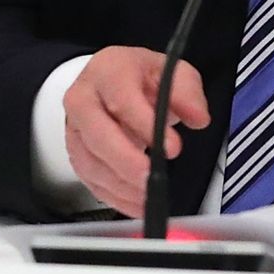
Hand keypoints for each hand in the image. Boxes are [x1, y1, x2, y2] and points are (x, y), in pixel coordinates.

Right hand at [63, 46, 210, 217]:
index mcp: (108, 71)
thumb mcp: (171, 72)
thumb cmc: (140, 78)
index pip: (122, 99)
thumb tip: (197, 117)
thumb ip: (187, 93)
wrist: (112, 81)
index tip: (172, 147)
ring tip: (149, 196)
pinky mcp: (76, 152)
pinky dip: (114, 196)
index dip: (145, 125)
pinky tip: (137, 203)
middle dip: (126, 161)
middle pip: (96, 133)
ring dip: (120, 184)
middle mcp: (84, 98)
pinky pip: (89, 179)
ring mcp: (75, 127)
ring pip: (90, 161)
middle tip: (152, 179)